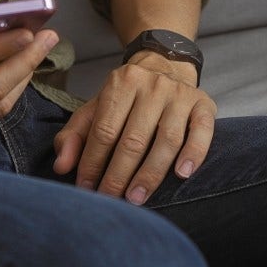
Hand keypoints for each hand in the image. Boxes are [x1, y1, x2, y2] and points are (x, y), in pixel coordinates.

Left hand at [53, 54, 215, 204]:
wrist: (165, 66)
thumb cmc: (127, 98)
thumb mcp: (96, 109)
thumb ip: (74, 135)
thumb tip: (62, 167)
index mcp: (122, 83)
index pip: (105, 130)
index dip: (93, 162)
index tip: (86, 188)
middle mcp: (153, 85)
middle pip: (134, 138)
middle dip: (119, 174)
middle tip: (110, 201)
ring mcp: (181, 94)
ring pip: (167, 140)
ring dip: (151, 173)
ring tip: (136, 198)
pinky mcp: (204, 104)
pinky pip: (202, 131)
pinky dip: (194, 153)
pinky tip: (182, 174)